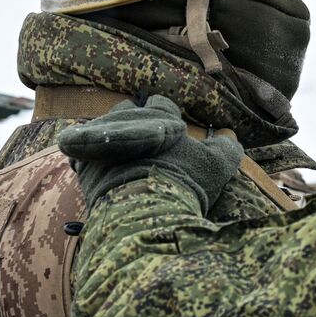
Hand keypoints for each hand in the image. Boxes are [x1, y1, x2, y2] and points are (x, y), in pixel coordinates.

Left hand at [59, 95, 242, 210]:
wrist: (143, 213)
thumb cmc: (183, 183)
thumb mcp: (216, 165)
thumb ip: (226, 148)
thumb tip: (231, 139)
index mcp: (157, 117)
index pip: (161, 103)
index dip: (167, 115)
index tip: (173, 130)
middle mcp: (125, 121)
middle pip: (126, 110)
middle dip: (135, 121)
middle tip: (146, 142)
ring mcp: (100, 144)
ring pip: (103, 130)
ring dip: (112, 139)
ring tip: (123, 157)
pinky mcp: (84, 168)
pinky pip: (84, 157)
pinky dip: (93, 162)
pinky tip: (104, 173)